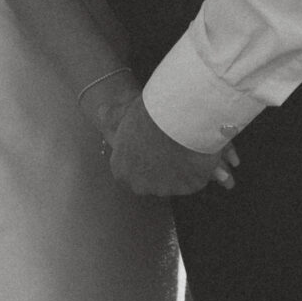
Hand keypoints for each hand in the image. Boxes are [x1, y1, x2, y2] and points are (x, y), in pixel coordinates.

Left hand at [107, 95, 237, 197]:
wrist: (176, 117)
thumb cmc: (147, 114)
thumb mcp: (124, 112)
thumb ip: (111, 116)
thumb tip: (101, 112)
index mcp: (122, 171)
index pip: (131, 170)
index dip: (144, 155)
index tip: (153, 141)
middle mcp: (141, 185)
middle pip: (154, 178)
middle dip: (162, 164)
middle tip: (171, 141)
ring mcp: (166, 188)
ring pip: (176, 179)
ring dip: (181, 166)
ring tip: (186, 141)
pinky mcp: (190, 186)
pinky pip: (196, 177)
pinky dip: (200, 167)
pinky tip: (199, 149)